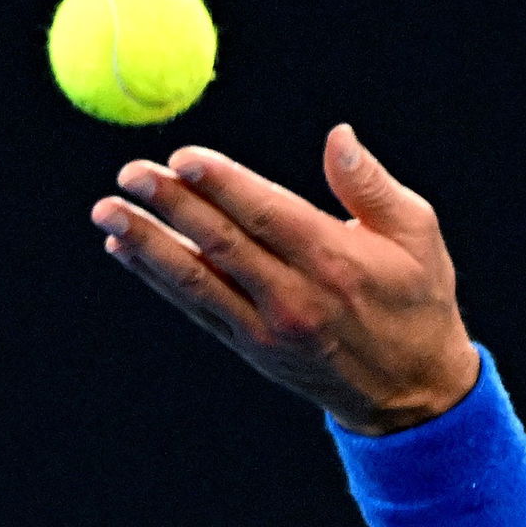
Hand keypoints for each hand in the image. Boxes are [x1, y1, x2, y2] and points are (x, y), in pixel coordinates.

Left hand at [91, 124, 481, 434]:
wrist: (413, 392)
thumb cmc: (418, 300)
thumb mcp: (417, 236)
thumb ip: (371, 185)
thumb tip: (338, 135)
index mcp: (337, 262)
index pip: (267, 216)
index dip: (222, 184)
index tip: (183, 156)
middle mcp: (297, 298)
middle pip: (222, 244)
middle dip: (171, 206)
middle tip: (130, 172)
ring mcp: (268, 328)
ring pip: (196, 280)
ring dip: (146, 245)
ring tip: (107, 212)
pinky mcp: (251, 347)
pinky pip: (196, 307)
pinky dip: (158, 278)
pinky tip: (126, 250)